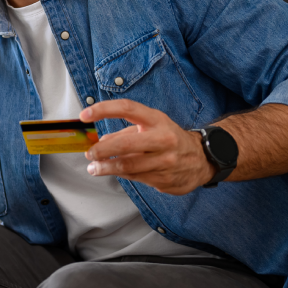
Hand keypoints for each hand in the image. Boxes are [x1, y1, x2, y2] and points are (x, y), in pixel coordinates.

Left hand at [79, 100, 214, 194]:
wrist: (203, 159)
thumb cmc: (172, 138)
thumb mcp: (151, 126)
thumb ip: (125, 132)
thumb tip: (101, 141)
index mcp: (157, 120)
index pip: (127, 108)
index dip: (103, 110)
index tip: (85, 115)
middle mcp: (162, 139)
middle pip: (125, 144)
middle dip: (101, 150)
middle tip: (89, 153)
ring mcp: (165, 161)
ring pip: (128, 166)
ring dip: (106, 168)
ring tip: (94, 167)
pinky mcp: (165, 179)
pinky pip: (136, 178)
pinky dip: (121, 175)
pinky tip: (114, 172)